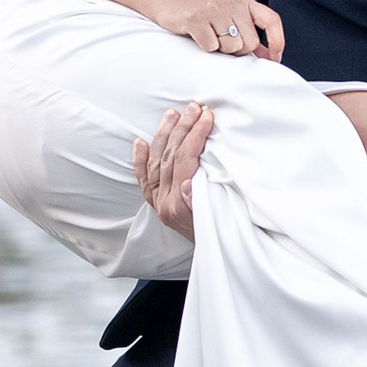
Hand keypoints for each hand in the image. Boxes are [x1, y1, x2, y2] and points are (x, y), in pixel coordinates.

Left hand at [134, 103, 213, 238]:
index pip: (184, 160)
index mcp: (180, 205)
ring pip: (156, 162)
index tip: (207, 116)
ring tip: (173, 114)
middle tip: (194, 107)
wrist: (219, 258)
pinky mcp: (157, 205)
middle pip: (170, 157)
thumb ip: (201, 201)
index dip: (196, 135)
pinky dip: (141, 160)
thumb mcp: (222, 220)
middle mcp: (164, 204)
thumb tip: (186, 181)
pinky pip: (144, 179)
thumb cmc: (225, 235)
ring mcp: (158, 204)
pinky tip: (140, 142)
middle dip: (183, 128)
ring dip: (165, 135)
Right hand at [164, 0, 282, 57]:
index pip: (271, 20)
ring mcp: (214, 9)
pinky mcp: (196, 18)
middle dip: (237, 50)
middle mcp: (232, 3)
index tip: (274, 59)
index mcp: (244, 2)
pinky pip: (211, 47)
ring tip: (209, 35)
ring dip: (220, 49)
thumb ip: (249, 35)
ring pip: (231, 47)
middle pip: (249, 43)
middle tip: (221, 41)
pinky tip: (198, 36)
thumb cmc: (202, 13)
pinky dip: (205, 47)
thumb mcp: (230, 18)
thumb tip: (270, 56)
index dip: (277, 41)